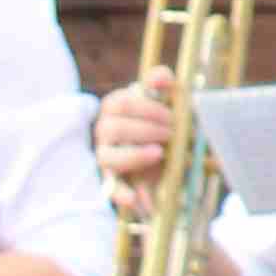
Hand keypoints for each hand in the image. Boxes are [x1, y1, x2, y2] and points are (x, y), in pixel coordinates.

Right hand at [93, 80, 174, 203]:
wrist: (164, 151)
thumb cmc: (160, 118)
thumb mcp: (163, 97)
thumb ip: (160, 81)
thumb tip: (161, 78)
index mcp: (113, 107)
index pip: (120, 103)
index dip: (146, 108)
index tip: (171, 115)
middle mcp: (104, 131)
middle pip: (112, 128)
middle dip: (145, 130)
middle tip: (171, 133)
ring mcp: (106, 156)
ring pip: (106, 157)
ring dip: (134, 155)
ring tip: (159, 153)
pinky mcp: (113, 179)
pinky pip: (110, 188)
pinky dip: (121, 193)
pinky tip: (135, 198)